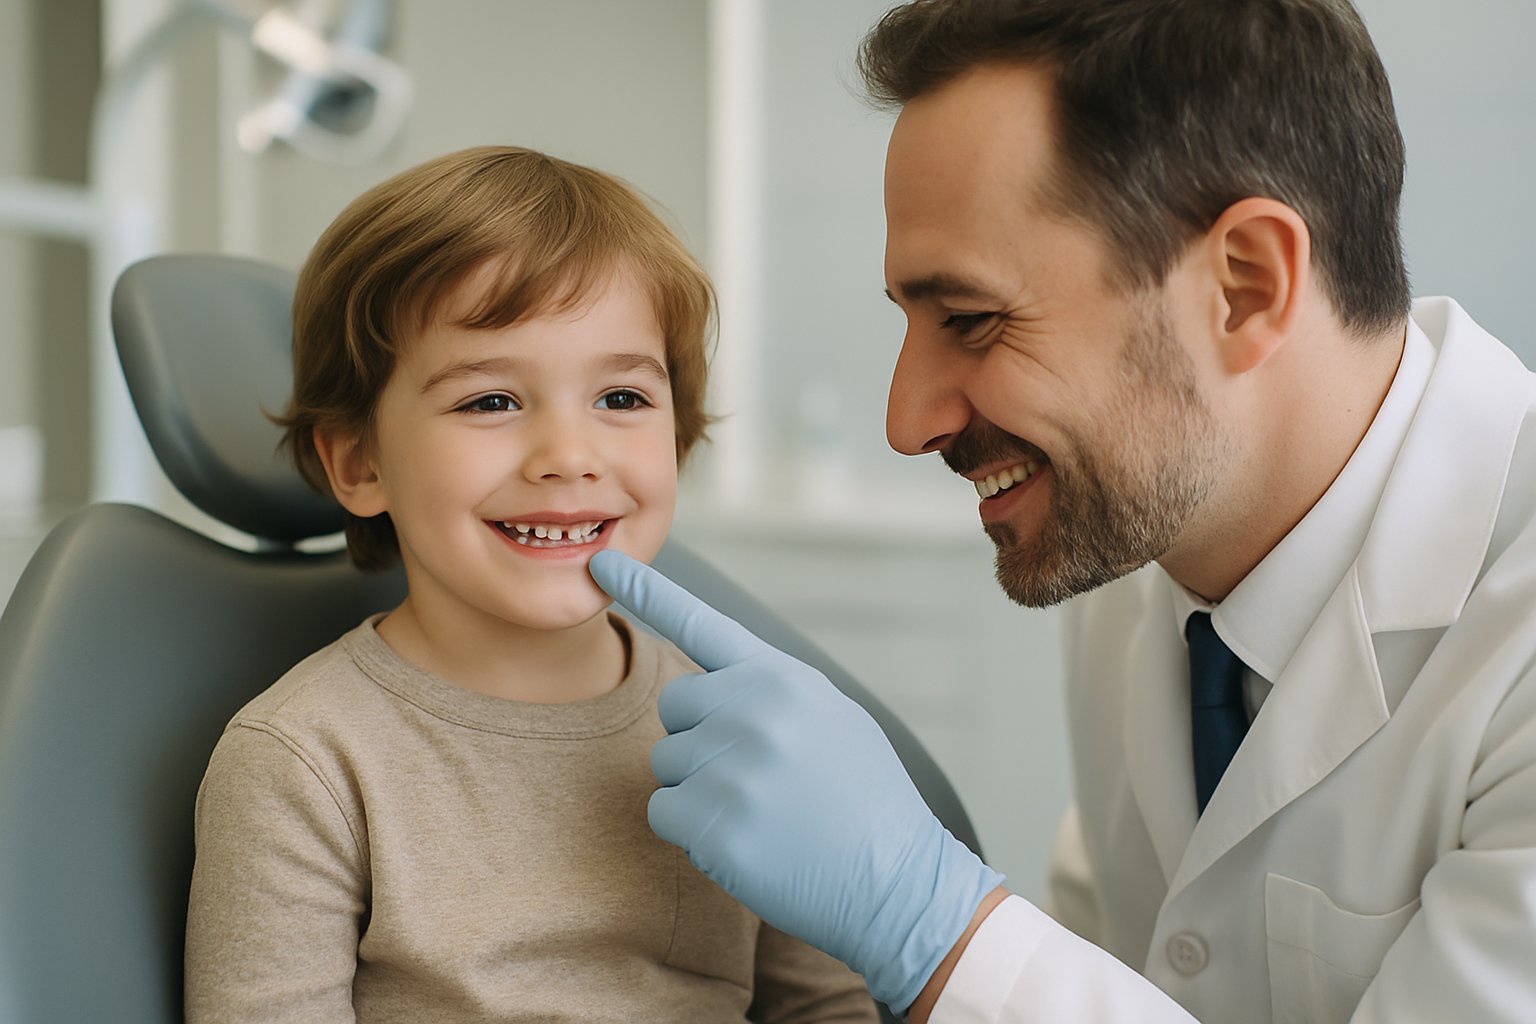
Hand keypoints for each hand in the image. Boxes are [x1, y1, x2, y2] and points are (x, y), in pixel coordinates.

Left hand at [589, 549, 1003, 1012]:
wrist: (897, 881)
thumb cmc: (864, 801)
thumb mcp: (831, 717)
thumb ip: (771, 693)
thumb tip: (717, 685)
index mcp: (781, 678)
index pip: (701, 624)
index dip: (647, 592)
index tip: (602, 563)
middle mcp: (753, 709)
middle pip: (673, 707)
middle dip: (698, 739)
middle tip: (755, 775)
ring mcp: (733, 764)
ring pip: (666, 763)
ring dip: (699, 791)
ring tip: (764, 811)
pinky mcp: (715, 821)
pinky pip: (663, 812)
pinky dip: (692, 832)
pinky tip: (746, 842)